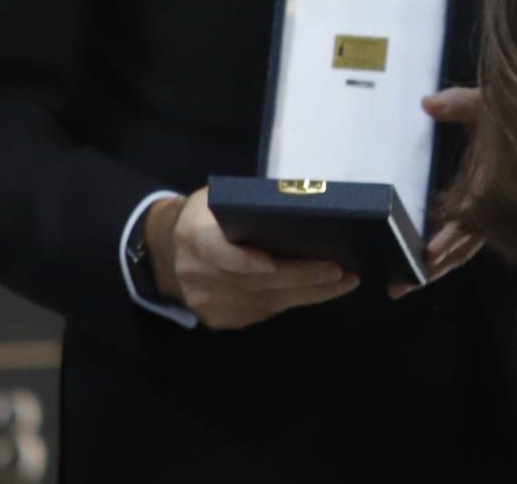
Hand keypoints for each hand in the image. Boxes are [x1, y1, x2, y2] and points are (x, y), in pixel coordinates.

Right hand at [148, 187, 357, 329]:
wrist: (172, 250)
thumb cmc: (208, 215)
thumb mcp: (218, 197)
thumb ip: (245, 204)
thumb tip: (302, 203)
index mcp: (194, 236)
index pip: (216, 252)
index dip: (242, 262)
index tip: (271, 264)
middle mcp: (196, 274)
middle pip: (255, 282)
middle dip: (301, 277)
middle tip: (338, 271)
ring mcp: (206, 302)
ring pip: (266, 302)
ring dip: (309, 293)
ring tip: (344, 281)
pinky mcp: (218, 319)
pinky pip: (263, 312)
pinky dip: (294, 300)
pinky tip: (320, 290)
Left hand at [384, 89, 489, 297]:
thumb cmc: (516, 113)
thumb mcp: (487, 105)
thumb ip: (459, 105)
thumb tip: (426, 103)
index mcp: (490, 187)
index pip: (466, 223)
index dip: (446, 242)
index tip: (426, 258)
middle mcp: (492, 207)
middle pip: (460, 249)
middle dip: (431, 270)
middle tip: (398, 288)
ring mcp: (493, 212)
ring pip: (464, 248)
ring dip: (438, 266)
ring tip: (406, 282)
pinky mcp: (492, 210)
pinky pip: (470, 238)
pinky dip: (450, 249)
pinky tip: (430, 257)